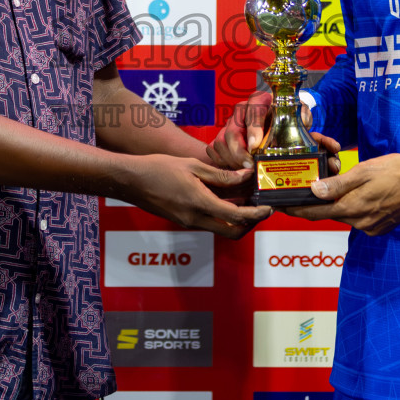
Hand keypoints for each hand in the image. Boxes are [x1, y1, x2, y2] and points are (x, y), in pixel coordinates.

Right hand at [122, 153, 271, 239]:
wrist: (130, 180)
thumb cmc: (158, 168)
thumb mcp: (192, 166)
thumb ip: (221, 175)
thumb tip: (246, 176)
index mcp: (199, 203)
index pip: (237, 216)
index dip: (257, 214)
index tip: (269, 209)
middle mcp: (195, 219)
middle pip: (232, 232)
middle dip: (251, 224)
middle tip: (261, 209)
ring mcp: (188, 222)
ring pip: (221, 229)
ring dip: (237, 219)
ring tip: (246, 198)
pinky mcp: (183, 220)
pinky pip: (209, 222)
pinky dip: (222, 215)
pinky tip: (226, 197)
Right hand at [206, 91, 326, 170]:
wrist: (271, 119)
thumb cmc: (285, 116)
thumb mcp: (297, 114)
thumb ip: (306, 120)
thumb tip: (319, 135)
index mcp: (259, 102)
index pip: (252, 111)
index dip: (253, 129)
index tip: (256, 146)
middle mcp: (240, 112)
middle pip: (231, 131)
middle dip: (238, 152)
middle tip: (250, 166)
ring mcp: (229, 126)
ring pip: (221, 143)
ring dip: (231, 160)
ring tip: (245, 173)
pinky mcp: (222, 139)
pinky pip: (214, 151)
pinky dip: (223, 163)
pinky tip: (235, 172)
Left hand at [284, 152, 399, 235]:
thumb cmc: (397, 171)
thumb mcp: (364, 171)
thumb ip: (338, 184)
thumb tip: (313, 191)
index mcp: (352, 208)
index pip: (315, 214)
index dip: (295, 210)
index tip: (280, 207)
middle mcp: (359, 222)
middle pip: (329, 214)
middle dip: (318, 202)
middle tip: (308, 188)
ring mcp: (371, 227)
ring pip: (344, 215)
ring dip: (338, 203)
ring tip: (339, 186)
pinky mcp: (380, 227)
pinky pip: (359, 218)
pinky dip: (354, 208)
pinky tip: (360, 194)